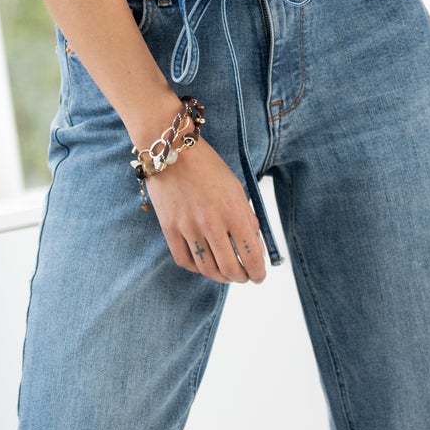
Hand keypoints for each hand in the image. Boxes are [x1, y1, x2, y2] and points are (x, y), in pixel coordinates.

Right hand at [145, 134, 268, 283]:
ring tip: (226, 274)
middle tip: (244, 277)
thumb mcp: (236, 189)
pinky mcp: (169, 228)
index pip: (251, 255)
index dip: (258, 272)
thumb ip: (247, 218)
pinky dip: (197, 268)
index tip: (259, 276)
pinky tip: (204, 264)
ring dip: (220, 277)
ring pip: (207, 269)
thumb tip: (255, 247)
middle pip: (229, 268)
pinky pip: (184, 260)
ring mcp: (188, 227)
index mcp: (233, 212)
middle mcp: (211, 223)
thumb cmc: (208, 167)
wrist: (172, 151)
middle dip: (241, 278)